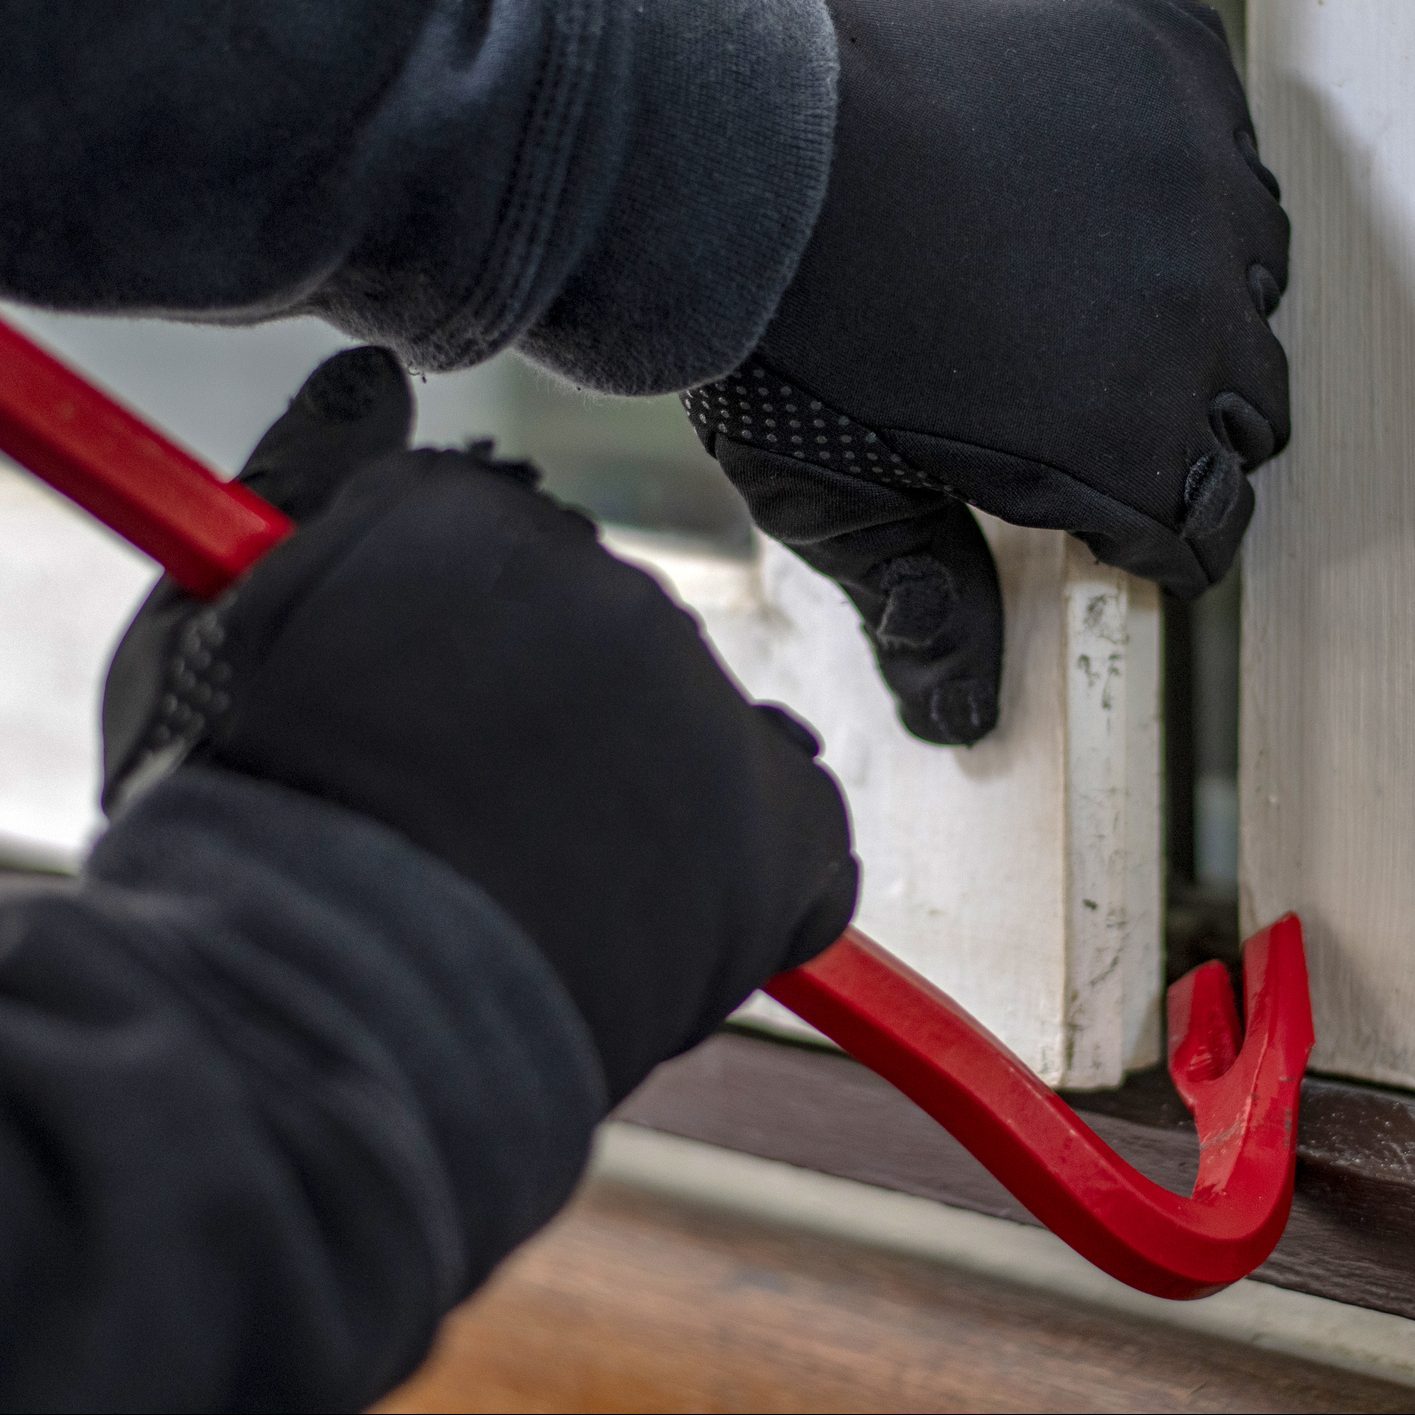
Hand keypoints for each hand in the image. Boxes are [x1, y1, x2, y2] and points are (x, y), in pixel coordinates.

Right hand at [102, 348, 857, 1101]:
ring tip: (560, 892)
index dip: (468, 664)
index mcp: (471, 522)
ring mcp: (705, 700)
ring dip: (650, 798)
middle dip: (560, 727)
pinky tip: (670, 915)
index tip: (435, 734)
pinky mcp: (788, 818)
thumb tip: (372, 380)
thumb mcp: (213, 643)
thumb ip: (304, 497)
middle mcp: (609, 584)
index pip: (504, 561)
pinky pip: (801, 815)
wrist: (333, 1016)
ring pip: (698, 727)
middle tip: (485, 832)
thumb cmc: (250, 843)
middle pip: (608, 641)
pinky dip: (758, 865)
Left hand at [683, 0, 1288, 744]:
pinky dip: (1177, 187)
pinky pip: (1222, 142)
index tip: (1141, 540)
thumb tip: (960, 719)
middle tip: (1125, 431)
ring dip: (1200, 310)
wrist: (740, 162)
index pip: (1208, 522)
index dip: (1172, 542)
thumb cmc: (781, 343)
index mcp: (1126, 442)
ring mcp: (1187, 178)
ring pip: (1253, 276)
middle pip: (1252, 407)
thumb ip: (927, 607)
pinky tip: (1105, 199)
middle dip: (1196, 436)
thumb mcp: (848, 507)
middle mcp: (1192, 313)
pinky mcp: (1162, 68)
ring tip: (1118, 316)